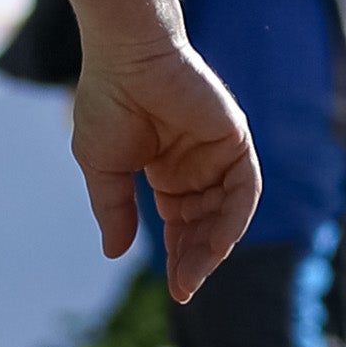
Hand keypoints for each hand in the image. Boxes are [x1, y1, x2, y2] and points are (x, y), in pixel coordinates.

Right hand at [70, 32, 261, 299]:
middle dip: (195, 257)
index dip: (178, 255)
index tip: (175, 288)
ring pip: (226, 212)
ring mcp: (218, 154)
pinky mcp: (235, 140)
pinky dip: (232, 218)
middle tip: (184, 288)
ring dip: (213, 245)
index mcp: (166, 171)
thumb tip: (114, 253)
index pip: (179, 223)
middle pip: (204, 224)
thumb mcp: (103, 167)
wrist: (126, 57)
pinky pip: (243, 189)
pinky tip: (215, 244)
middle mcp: (196, 166)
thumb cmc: (107, 103)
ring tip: (194, 273)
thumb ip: (114, 209)